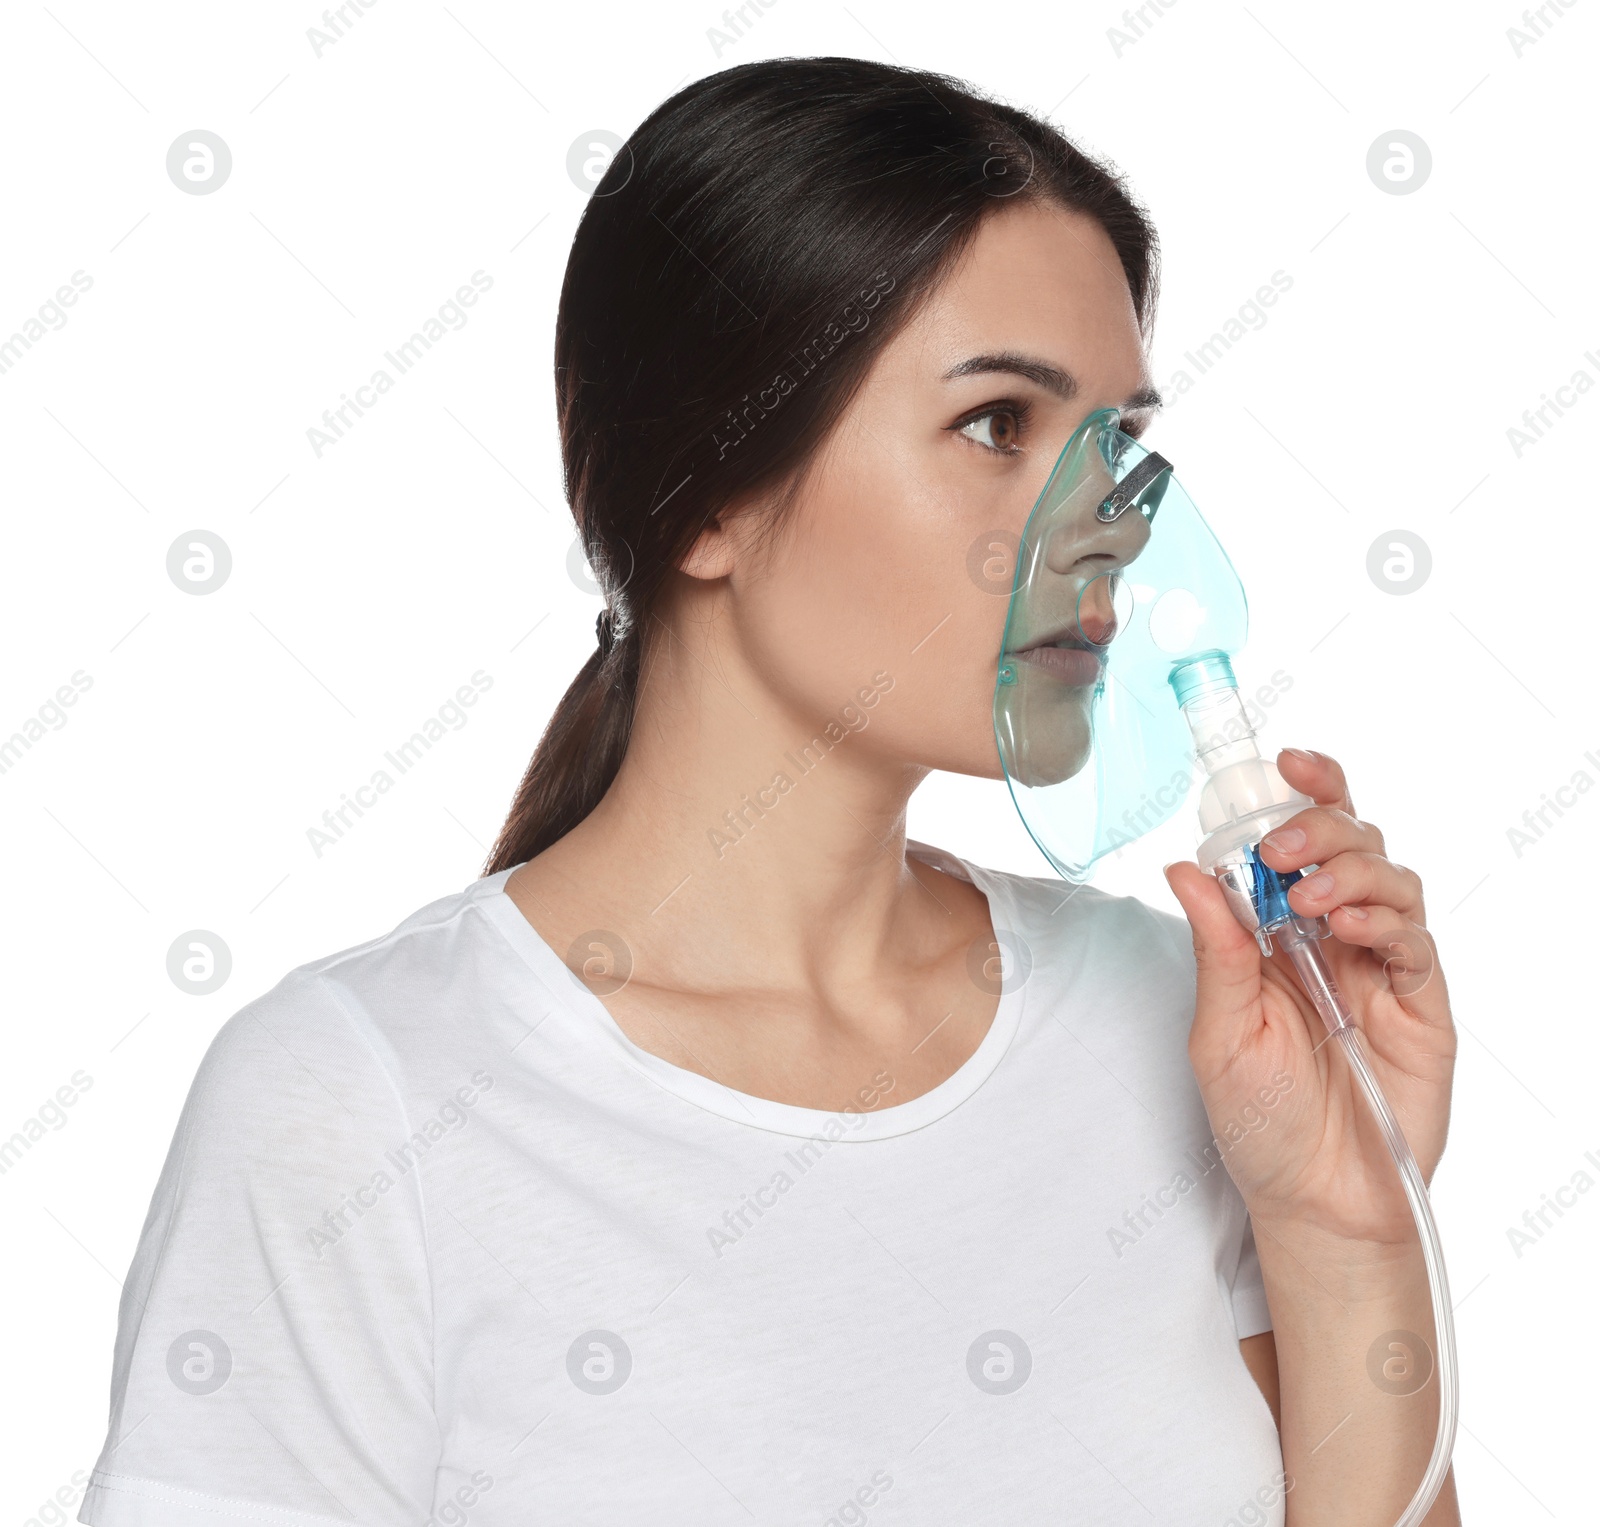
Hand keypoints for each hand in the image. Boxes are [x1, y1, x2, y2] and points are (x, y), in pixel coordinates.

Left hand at [1163, 748, 1456, 1248]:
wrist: (1315, 1200)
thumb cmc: (1259, 1120)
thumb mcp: (1219, 1031)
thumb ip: (1215, 951)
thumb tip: (1184, 870)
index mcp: (1275, 932)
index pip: (1295, 840)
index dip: (1298, 793)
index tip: (1282, 765)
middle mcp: (1331, 936)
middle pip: (1348, 841)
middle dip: (1319, 825)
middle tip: (1283, 849)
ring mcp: (1380, 965)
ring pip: (1389, 877)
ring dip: (1351, 870)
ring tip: (1313, 902)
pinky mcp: (1420, 1002)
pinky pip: (1416, 940)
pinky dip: (1388, 920)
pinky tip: (1353, 931)